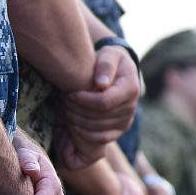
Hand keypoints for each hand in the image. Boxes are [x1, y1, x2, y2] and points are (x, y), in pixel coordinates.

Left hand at [58, 45, 139, 168]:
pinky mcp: (119, 130)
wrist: (119, 71)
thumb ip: (105, 67)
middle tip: (64, 100)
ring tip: (66, 108)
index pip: (104, 102)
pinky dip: (83, 134)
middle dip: (77, 110)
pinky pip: (100, 139)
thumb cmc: (111, 60)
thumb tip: (101, 84)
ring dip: (77, 121)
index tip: (70, 93)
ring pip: (97, 129)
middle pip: (99, 117)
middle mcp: (131, 107)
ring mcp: (126, 121)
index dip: (84, 100)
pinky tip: (72, 122)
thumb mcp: (109, 56)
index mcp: (131, 88)